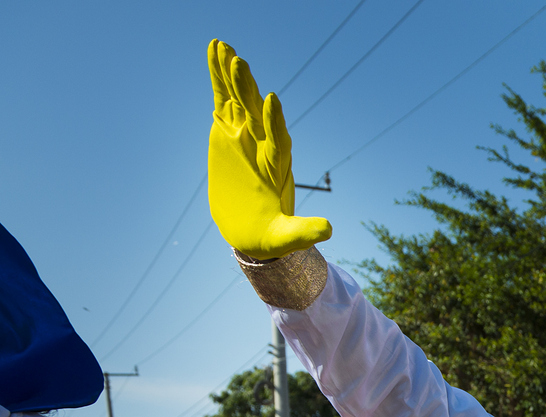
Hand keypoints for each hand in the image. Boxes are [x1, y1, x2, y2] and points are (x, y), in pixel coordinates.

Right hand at [206, 41, 332, 260]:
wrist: (254, 232)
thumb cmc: (272, 237)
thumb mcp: (288, 237)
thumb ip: (305, 232)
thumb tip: (328, 231)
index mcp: (277, 167)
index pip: (278, 141)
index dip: (274, 122)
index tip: (271, 100)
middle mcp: (263, 146)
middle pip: (255, 114)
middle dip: (247, 89)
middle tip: (239, 62)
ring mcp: (245, 136)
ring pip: (239, 100)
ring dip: (231, 74)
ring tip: (222, 47)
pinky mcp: (228, 131)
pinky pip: (223, 99)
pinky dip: (219, 77)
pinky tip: (215, 51)